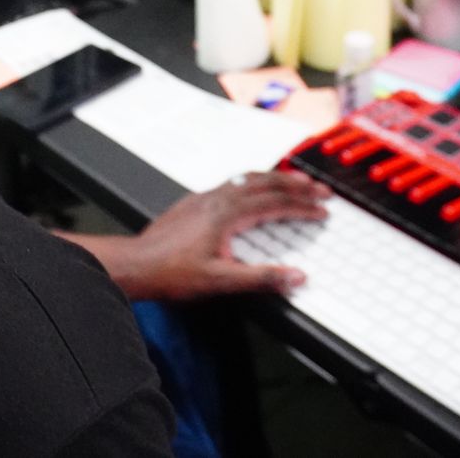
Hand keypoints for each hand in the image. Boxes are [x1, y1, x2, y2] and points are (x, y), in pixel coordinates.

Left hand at [120, 170, 330, 300]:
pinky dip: (251, 181)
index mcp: (229, 214)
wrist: (137, 264)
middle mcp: (218, 199)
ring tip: (293, 181)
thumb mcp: (221, 281)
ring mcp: (205, 198)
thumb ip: (261, 278)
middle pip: (266, 183)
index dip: (303, 207)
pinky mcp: (194, 202)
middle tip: (319, 189)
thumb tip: (296, 277)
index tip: (322, 210)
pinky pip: (231, 182)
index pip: (276, 204)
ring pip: (247, 178)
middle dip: (296, 185)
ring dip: (274, 178)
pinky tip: (250, 189)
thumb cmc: (172, 273)